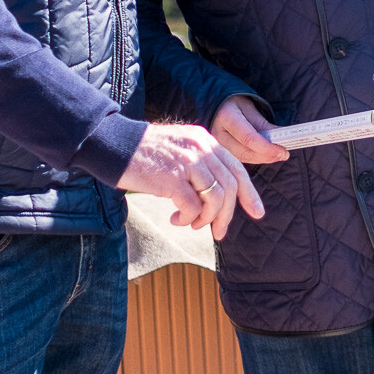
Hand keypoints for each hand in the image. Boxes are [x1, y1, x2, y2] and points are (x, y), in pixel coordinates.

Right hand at [115, 122, 263, 239]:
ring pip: (215, 199)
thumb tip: (220, 199)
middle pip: (229, 187)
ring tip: (192, 223)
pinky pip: (192, 207)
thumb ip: (202, 165)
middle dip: (227, 215)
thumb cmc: (147, 153)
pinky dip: (187, 219)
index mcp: (206, 141)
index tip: (257, 212)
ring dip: (206, 219)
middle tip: (219, 232)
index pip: (237, 169)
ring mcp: (187, 162)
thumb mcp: (182, 149)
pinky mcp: (172, 178)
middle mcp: (201, 148)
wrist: (115, 144)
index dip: (249, 194)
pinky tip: (176, 218)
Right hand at [213, 96, 289, 164]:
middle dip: (267, 156)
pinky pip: (238, 159)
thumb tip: (281, 138)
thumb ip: (263, 124)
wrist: (213, 104)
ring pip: (242, 159)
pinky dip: (254, 158)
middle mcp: (217, 133)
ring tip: (278, 155)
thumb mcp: (249, 107)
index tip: (283, 151)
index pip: (248, 138)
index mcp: (226, 116)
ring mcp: (215, 145)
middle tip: (284, 154)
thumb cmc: (233, 103)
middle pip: (245, 152)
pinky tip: (265, 155)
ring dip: (262, 159)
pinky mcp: (218, 153)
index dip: (267, 148)